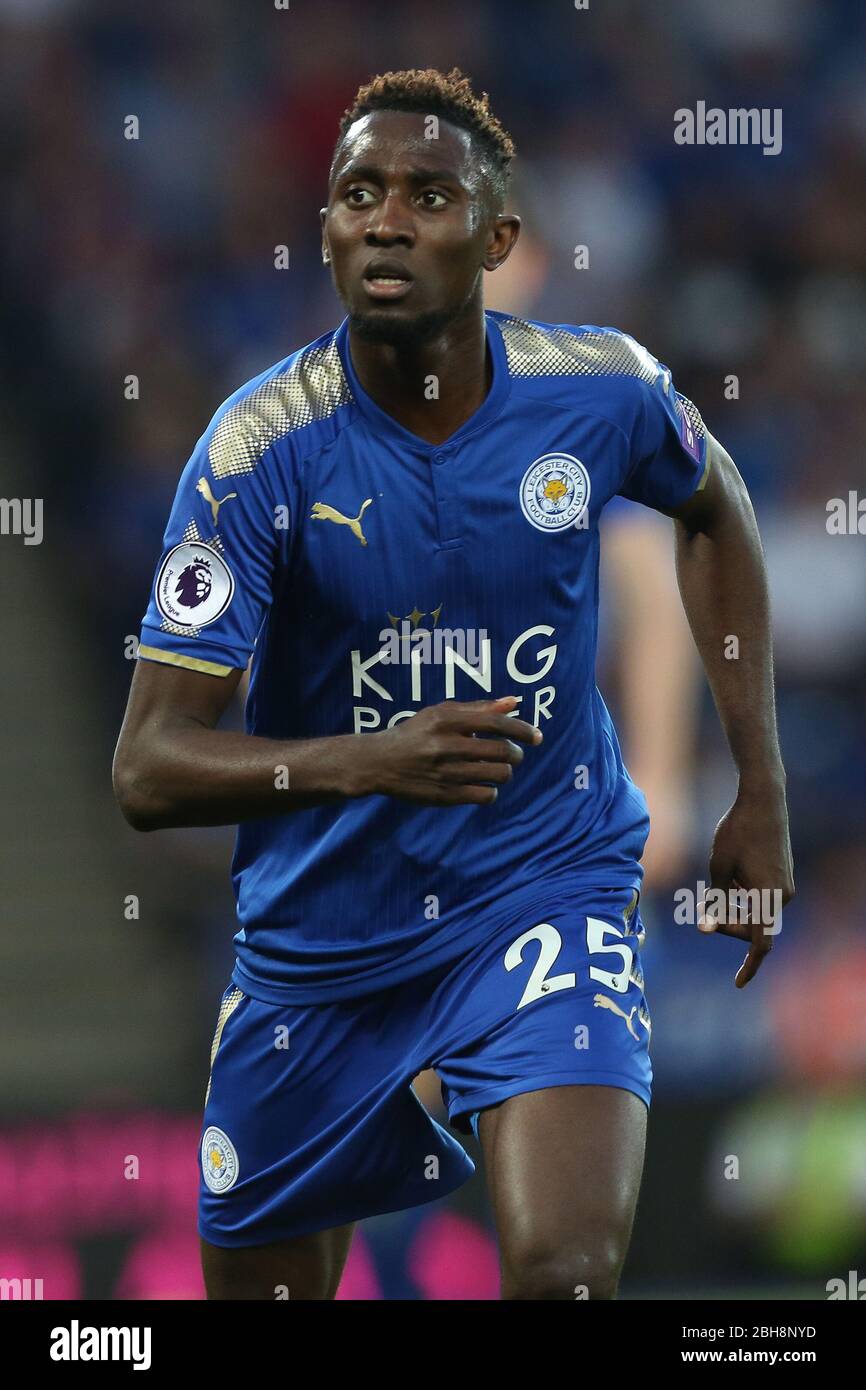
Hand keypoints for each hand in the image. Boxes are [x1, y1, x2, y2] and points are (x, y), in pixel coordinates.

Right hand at [364, 695, 542, 806]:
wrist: (378, 762)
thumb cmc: (414, 734)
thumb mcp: (440, 713)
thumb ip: (477, 708)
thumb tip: (514, 702)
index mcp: (446, 720)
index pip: (495, 723)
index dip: (521, 729)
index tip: (537, 736)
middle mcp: (446, 745)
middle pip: (501, 751)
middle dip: (515, 754)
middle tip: (512, 754)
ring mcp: (445, 772)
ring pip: (498, 775)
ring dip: (505, 773)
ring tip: (498, 770)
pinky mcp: (444, 796)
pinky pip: (485, 795)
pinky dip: (491, 791)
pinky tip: (484, 786)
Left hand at [698, 782, 793, 986]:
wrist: (763, 800)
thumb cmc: (737, 833)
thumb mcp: (719, 869)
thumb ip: (715, 903)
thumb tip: (704, 929)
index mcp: (768, 898)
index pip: (760, 944)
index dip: (749, 966)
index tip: (738, 985)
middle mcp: (782, 896)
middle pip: (753, 928)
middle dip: (727, 926)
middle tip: (701, 912)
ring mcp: (785, 885)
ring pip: (755, 912)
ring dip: (733, 910)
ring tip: (708, 892)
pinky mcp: (782, 875)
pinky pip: (761, 897)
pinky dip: (743, 897)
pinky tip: (729, 879)